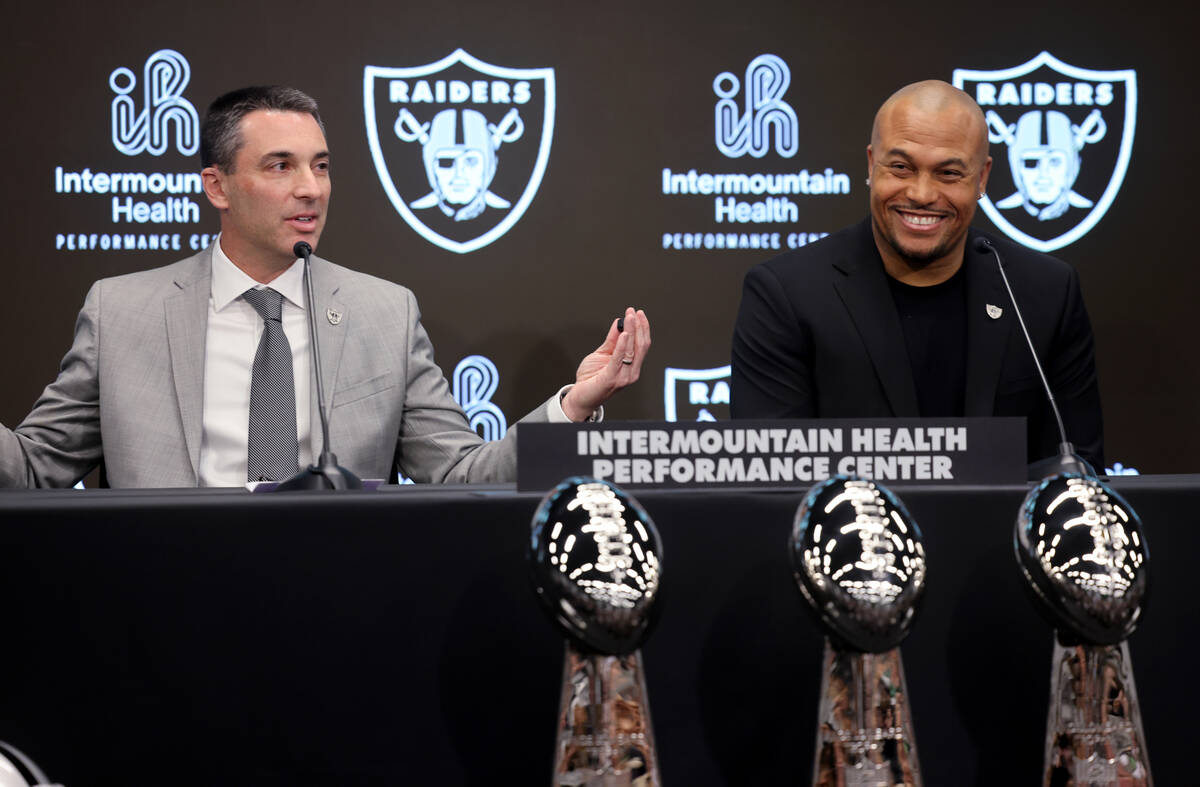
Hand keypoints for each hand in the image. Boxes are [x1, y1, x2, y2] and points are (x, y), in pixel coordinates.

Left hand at [561, 307, 650, 421]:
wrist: (581, 397)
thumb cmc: (591, 378)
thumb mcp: (602, 354)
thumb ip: (611, 340)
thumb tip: (619, 323)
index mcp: (632, 367)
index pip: (642, 345)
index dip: (642, 328)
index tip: (638, 313)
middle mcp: (631, 372)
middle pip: (640, 346)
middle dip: (638, 326)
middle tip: (633, 311)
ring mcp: (624, 377)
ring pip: (632, 350)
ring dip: (631, 330)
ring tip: (629, 317)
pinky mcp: (612, 379)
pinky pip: (618, 359)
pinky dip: (622, 345)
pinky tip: (624, 333)